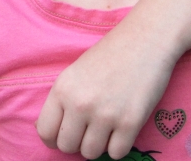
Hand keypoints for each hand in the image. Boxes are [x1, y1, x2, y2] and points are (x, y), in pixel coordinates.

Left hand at [35, 29, 177, 159]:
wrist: (145, 41)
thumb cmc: (108, 56)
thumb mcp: (74, 73)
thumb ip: (62, 100)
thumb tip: (46, 131)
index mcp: (62, 89)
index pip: (45, 132)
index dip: (53, 138)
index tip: (64, 135)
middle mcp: (80, 104)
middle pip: (67, 146)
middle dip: (76, 143)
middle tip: (88, 130)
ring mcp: (105, 115)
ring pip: (91, 154)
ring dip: (98, 145)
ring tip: (106, 129)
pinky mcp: (130, 123)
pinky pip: (116, 154)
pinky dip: (118, 147)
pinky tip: (121, 130)